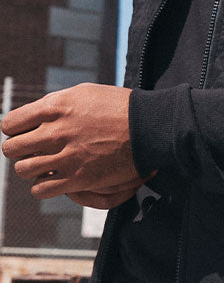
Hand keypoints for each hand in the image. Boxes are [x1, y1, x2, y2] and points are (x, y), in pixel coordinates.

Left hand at [1, 84, 143, 201]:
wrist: (149, 126)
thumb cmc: (118, 106)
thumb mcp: (84, 93)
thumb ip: (54, 103)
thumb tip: (32, 114)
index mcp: (56, 106)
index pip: (10, 124)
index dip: (14, 130)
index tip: (24, 132)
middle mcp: (56, 131)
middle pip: (12, 148)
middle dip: (19, 149)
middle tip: (34, 149)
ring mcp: (66, 156)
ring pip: (23, 170)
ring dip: (31, 168)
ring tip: (46, 164)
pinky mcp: (78, 178)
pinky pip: (40, 190)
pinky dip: (43, 186)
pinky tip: (55, 178)